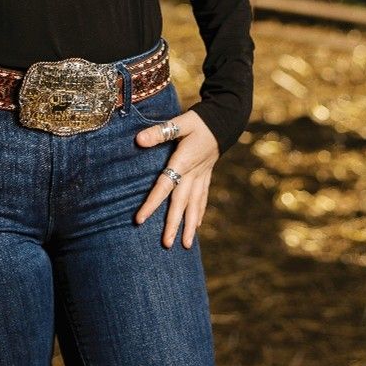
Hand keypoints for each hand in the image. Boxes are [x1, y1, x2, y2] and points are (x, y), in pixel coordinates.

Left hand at [133, 109, 218, 249]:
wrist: (226, 119)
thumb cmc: (200, 120)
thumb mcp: (180, 122)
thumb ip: (160, 132)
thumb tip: (138, 140)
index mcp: (184, 161)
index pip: (165, 185)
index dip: (152, 203)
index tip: (139, 219)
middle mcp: (194, 173)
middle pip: (181, 203)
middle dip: (174, 224)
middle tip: (166, 245)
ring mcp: (202, 176)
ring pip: (195, 205)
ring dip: (190, 225)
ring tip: (185, 245)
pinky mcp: (207, 175)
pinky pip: (203, 198)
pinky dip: (199, 213)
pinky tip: (197, 226)